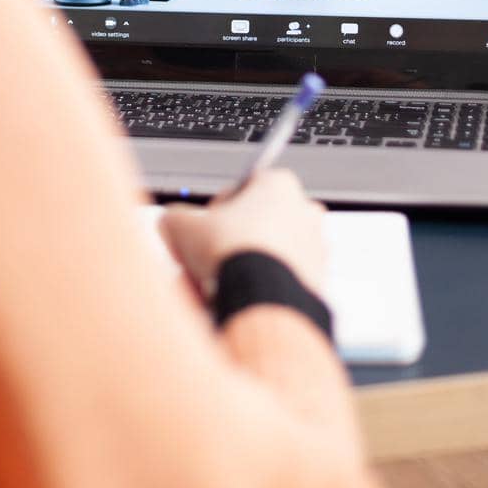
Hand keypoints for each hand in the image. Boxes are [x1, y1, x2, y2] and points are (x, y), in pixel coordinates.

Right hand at [159, 169, 327, 299]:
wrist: (264, 302)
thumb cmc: (234, 257)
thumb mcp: (184, 227)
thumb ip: (175, 219)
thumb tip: (170, 223)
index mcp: (279, 184)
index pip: (241, 187)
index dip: (215, 211)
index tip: (202, 229)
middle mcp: (304, 211)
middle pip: (254, 223)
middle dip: (227, 243)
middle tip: (205, 260)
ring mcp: (315, 248)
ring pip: (266, 254)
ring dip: (240, 267)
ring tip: (216, 287)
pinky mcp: (317, 281)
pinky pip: (279, 281)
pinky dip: (260, 288)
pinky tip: (238, 300)